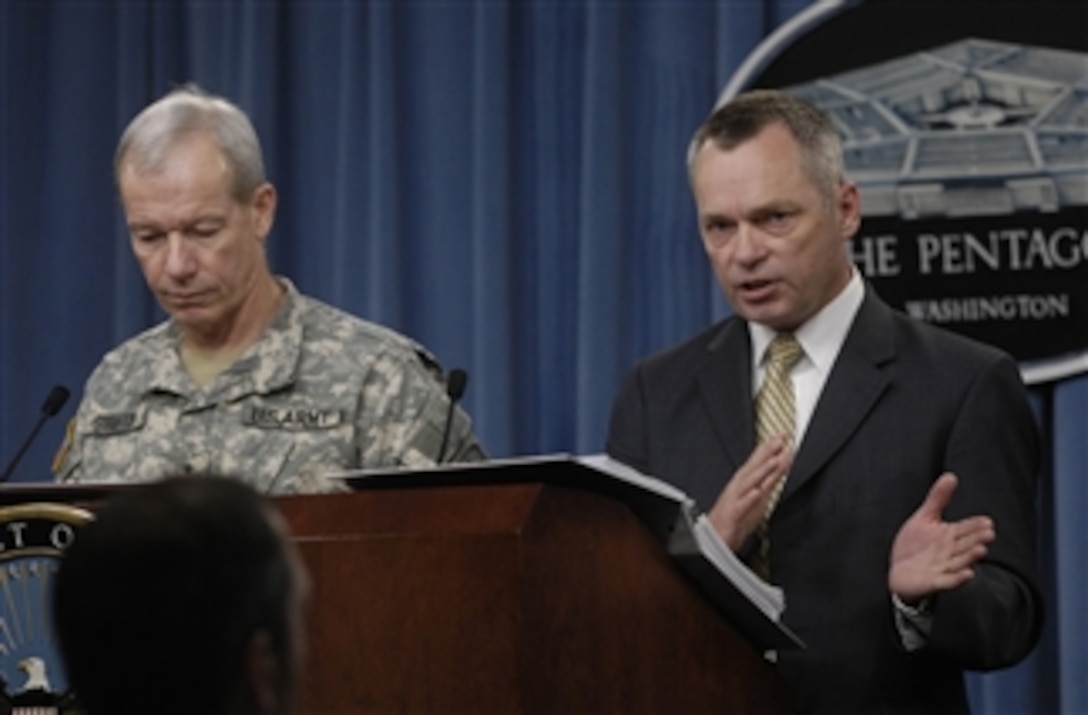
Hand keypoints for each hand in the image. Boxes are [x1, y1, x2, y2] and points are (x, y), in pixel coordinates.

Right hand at [707, 435, 791, 549]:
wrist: (716, 539)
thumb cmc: (736, 518)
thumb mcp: (758, 497)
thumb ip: (770, 480)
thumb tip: (782, 464)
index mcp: (745, 482)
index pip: (759, 461)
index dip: (771, 447)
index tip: (783, 435)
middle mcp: (739, 487)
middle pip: (754, 467)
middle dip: (767, 452)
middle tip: (780, 439)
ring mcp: (734, 500)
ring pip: (749, 483)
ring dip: (761, 471)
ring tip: (773, 461)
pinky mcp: (731, 515)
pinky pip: (741, 506)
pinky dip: (748, 498)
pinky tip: (757, 492)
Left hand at [889, 472, 994, 603]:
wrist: (899, 573)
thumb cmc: (915, 545)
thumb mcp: (925, 518)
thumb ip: (938, 499)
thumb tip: (951, 475)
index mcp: (949, 535)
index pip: (966, 529)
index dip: (975, 526)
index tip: (987, 521)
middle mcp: (950, 552)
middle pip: (966, 544)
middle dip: (977, 539)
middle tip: (989, 533)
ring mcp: (944, 567)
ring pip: (961, 561)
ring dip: (971, 556)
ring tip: (981, 549)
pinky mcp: (935, 582)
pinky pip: (949, 581)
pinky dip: (958, 578)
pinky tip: (968, 574)